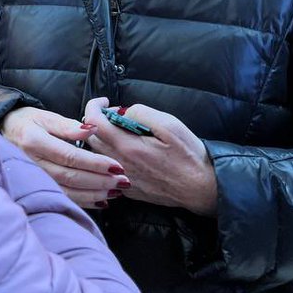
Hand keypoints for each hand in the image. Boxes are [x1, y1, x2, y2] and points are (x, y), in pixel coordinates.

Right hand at [1, 106, 128, 208]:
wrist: (3, 133)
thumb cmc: (27, 122)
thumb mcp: (45, 116)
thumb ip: (69, 125)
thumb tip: (93, 129)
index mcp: (35, 142)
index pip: (69, 156)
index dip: (95, 163)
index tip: (116, 166)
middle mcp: (33, 163)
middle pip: (70, 177)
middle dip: (99, 181)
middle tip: (122, 182)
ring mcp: (33, 178)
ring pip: (67, 191)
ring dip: (94, 194)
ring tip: (115, 192)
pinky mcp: (36, 187)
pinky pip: (62, 198)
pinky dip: (83, 202)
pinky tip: (100, 201)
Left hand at [84, 97, 218, 216]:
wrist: (202, 189)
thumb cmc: (189, 156)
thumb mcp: (169, 125)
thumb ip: (141, 113)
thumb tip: (122, 112)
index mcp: (128, 147)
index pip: (93, 123)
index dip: (93, 106)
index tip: (104, 101)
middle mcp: (120, 164)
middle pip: (90, 139)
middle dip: (96, 122)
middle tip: (113, 115)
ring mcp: (122, 180)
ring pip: (96, 156)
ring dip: (101, 139)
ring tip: (119, 132)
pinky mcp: (127, 191)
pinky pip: (107, 170)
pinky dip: (109, 156)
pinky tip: (127, 152)